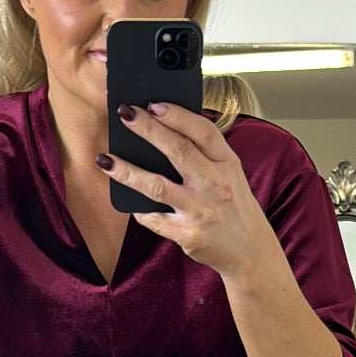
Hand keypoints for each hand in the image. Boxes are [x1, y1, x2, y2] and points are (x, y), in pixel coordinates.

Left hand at [99, 102, 279, 281]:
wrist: (249, 252)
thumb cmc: (234, 206)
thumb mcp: (231, 174)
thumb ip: (206, 153)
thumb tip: (164, 128)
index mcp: (228, 164)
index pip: (203, 132)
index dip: (177, 115)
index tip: (153, 104)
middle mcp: (215, 185)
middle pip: (178, 150)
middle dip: (147, 129)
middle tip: (124, 114)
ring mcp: (201, 211)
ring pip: (157, 186)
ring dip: (127, 172)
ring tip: (106, 160)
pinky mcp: (188, 235)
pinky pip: (154, 219)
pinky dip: (138, 209)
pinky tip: (127, 200)